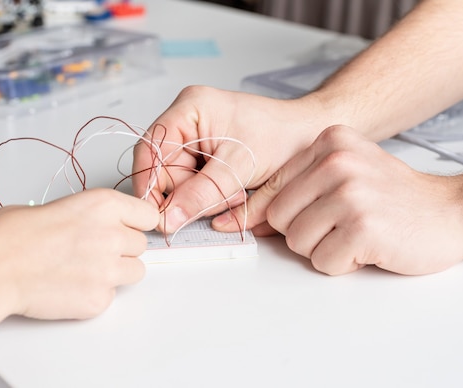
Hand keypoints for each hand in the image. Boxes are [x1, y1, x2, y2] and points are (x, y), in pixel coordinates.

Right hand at [0, 188, 159, 319]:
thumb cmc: (9, 235)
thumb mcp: (58, 206)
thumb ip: (90, 216)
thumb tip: (96, 227)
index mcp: (104, 205)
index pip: (148, 215)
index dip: (135, 223)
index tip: (128, 228)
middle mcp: (113, 235)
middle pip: (140, 245)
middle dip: (121, 248)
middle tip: (92, 251)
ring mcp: (108, 270)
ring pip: (135, 272)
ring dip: (116, 272)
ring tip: (84, 270)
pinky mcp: (99, 300)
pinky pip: (111, 296)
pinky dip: (95, 294)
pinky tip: (69, 287)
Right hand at [132, 86, 324, 232]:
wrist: (311, 134)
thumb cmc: (284, 137)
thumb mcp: (240, 166)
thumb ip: (202, 193)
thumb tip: (169, 218)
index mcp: (190, 108)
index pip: (151, 150)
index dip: (151, 185)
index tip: (159, 216)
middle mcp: (188, 119)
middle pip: (162, 168)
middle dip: (186, 193)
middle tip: (218, 202)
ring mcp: (196, 137)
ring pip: (178, 179)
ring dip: (202, 196)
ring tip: (235, 194)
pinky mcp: (207, 153)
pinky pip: (193, 182)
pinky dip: (210, 195)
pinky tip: (234, 192)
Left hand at [218, 125, 462, 274]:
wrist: (451, 211)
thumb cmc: (393, 197)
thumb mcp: (346, 172)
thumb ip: (299, 187)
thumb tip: (248, 217)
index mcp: (330, 142)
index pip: (272, 186)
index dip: (257, 213)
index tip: (235, 226)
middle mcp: (338, 161)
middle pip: (279, 217)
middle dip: (302, 234)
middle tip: (336, 229)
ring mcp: (351, 193)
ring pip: (297, 242)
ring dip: (324, 250)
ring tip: (355, 235)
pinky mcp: (363, 227)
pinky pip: (323, 261)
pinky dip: (343, 264)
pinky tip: (368, 248)